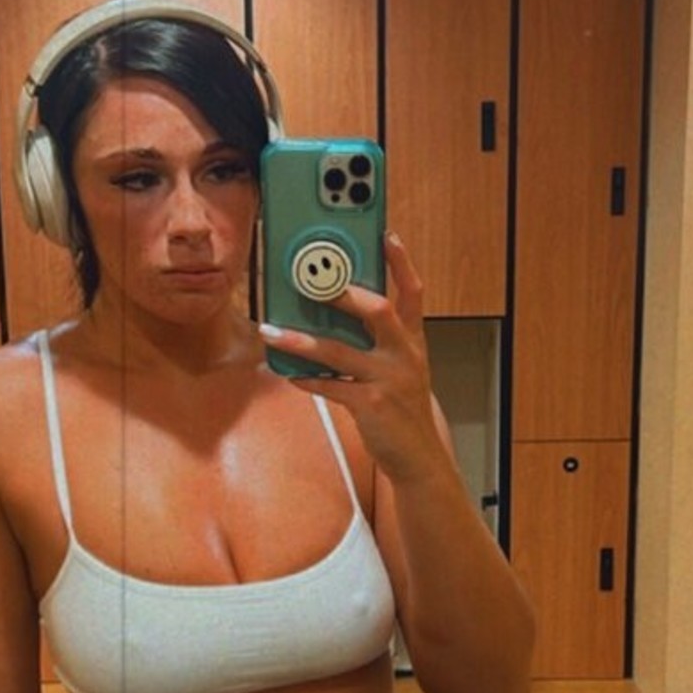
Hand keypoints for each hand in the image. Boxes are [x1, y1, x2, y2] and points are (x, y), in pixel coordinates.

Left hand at [260, 233, 446, 484]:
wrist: (419, 457)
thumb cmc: (404, 409)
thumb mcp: (403, 370)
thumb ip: (380, 344)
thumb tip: (336, 319)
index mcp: (414, 342)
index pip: (413, 293)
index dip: (401, 263)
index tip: (387, 235)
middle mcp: (405, 356)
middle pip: (379, 311)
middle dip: (345, 293)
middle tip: (314, 280)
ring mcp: (389, 380)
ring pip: (340, 350)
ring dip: (302, 340)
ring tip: (272, 331)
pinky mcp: (372, 405)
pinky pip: (331, 385)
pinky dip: (308, 379)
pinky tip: (289, 373)